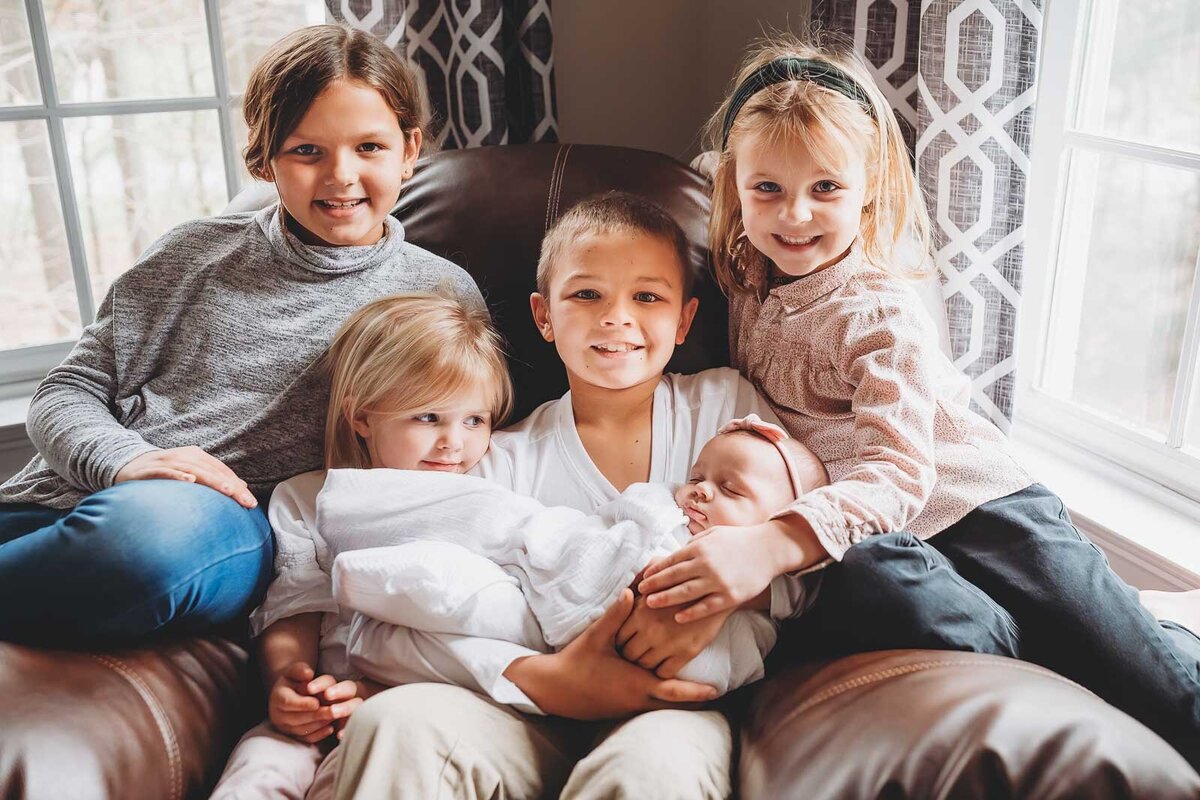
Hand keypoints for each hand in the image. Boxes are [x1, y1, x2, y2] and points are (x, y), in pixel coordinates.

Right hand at [115, 446, 256, 507]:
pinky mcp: (150, 469)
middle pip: (213, 471)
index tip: (251, 503)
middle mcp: (185, 456)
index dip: (238, 486)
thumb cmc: (164, 473)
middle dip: (231, 487)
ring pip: (194, 470)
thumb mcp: (190, 472)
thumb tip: (239, 487)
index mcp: (197, 457)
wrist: (127, 465)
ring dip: (212, 480)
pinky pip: (165, 471)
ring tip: (228, 491)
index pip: (222, 471)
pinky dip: (178, 475)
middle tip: (246, 502)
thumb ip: (213, 478)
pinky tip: (189, 480)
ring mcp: (167, 461)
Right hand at [267, 662, 361, 742]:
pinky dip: (318, 735)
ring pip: (302, 730)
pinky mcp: (292, 736)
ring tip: (333, 718)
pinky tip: (330, 728)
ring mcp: (284, 728)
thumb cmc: (294, 680)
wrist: (288, 694)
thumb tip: (308, 674)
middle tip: (332, 712)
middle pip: (296, 719)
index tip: (317, 703)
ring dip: (319, 725)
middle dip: (316, 715)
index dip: (303, 704)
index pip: (288, 703)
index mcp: (277, 697)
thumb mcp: (294, 671)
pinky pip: (305, 739)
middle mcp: (278, 715)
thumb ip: (300, 670)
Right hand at [504, 589, 718, 719]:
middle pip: (673, 702)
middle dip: (693, 697)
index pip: (673, 690)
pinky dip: (659, 697)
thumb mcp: (597, 637)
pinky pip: (647, 703)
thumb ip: (617, 615)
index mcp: (635, 682)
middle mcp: (636, 698)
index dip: (696, 691)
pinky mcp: (622, 705)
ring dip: (677, 697)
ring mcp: (629, 705)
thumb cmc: (577, 663)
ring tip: (698, 691)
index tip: (716, 690)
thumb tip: (632, 591)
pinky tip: (664, 687)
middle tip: (716, 692)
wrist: (555, 689)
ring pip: (660, 704)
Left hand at [617, 593, 733, 677]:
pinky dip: (661, 671)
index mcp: (641, 611)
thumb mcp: (660, 576)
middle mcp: (652, 628)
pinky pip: (664, 672)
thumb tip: (624, 591)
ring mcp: (670, 642)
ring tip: (649, 656)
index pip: (618, 637)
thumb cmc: (683, 582)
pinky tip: (663, 662)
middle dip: (630, 654)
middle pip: (629, 654)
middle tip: (636, 651)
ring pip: (645, 665)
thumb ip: (639, 582)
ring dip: (645, 663)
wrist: (715, 591)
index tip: (627, 640)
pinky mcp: (687, 653)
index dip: (621, 641)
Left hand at [638, 521, 793, 621]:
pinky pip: (706, 606)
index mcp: (699, 547)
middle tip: (640, 592)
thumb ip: (693, 544)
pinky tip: (678, 617)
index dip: (655, 570)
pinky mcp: (730, 596)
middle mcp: (706, 564)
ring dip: (666, 598)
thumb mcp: (712, 535)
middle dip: (654, 584)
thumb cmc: (737, 540)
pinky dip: (691, 612)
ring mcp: (718, 581)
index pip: (671, 560)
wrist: (768, 549)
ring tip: (650, 604)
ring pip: (686, 592)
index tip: (642, 578)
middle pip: (673, 576)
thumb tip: (673, 554)